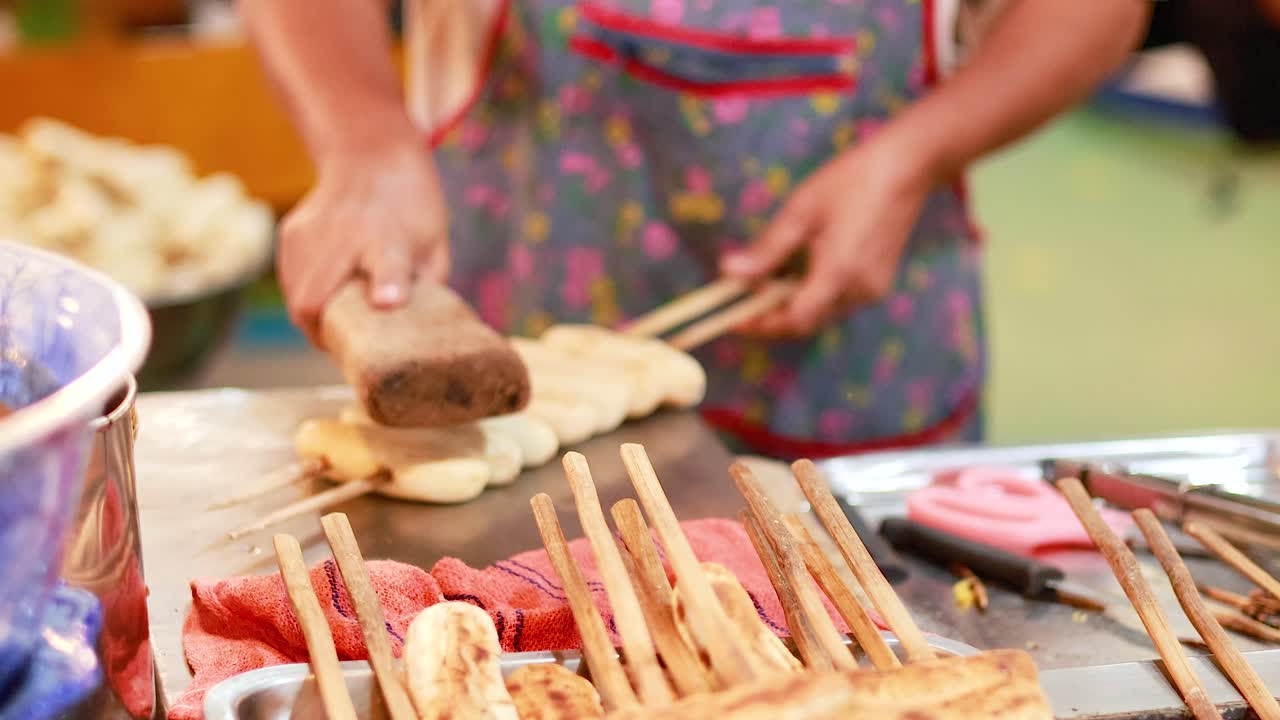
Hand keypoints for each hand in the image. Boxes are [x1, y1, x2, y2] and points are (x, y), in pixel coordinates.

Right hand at [278, 139, 449, 343]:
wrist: (369, 154)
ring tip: (337, 324)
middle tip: (346, 350)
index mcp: (391, 237)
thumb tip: (419, 336)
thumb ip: (426, 288)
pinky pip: (291, 281)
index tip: (387, 302)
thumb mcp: (434, 244)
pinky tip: (327, 290)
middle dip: (326, 336)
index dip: (388, 284)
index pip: (388, 263)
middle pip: (316, 298)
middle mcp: (344, 233)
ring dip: (313, 319)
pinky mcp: (291, 234)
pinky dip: (305, 295)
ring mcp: (311, 233)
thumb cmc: (410, 210)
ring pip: (296, 298)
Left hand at [720, 126, 937, 337]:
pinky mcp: (879, 281)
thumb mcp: (801, 212)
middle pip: (807, 321)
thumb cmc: (851, 182)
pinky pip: (839, 300)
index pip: (793, 321)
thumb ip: (766, 250)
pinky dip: (813, 295)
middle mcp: (859, 291)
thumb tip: (728, 273)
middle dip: (772, 317)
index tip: (732, 319)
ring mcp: (873, 288)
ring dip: (792, 305)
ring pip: (823, 313)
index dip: (760, 325)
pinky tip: (797, 273)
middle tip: (741, 302)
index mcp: (838, 275)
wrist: (906, 167)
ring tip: (764, 284)